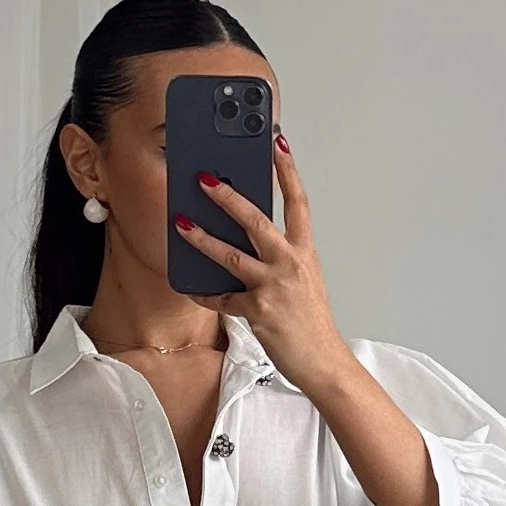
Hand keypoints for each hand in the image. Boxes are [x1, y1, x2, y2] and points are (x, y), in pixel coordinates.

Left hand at [175, 131, 350, 392]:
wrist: (323, 362)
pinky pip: (222, 298)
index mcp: (305, 252)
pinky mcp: (257, 311)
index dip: (288, 170)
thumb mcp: (304, 280)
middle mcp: (290, 264)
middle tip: (205, 178)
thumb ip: (282, 257)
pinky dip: (204, 294)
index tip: (277, 143)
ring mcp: (273, 287)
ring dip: (203, 238)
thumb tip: (251, 238)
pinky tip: (191, 287)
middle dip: (228, 197)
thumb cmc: (312, 323)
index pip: (298, 202)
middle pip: (257, 220)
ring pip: (232, 255)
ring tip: (182, 223)